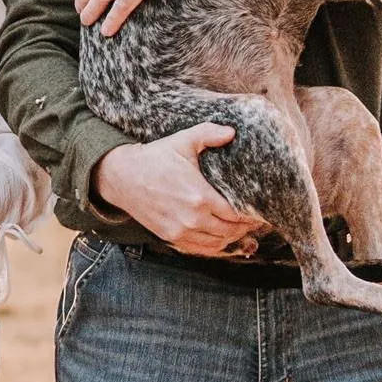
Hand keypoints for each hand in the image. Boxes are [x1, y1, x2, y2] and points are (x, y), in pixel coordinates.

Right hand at [93, 125, 266, 256]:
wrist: (122, 177)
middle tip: (253, 220)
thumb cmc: (154, 158)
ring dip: (231, 238)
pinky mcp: (171, 237)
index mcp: (200, 197)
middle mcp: (192, 219)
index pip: (235, 214)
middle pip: (230, 232)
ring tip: (239, 228)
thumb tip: (232, 132)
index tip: (259, 211)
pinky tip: (219, 237)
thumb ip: (209, 134)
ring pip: (217, 243)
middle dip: (244, 227)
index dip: (250, 215)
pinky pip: (200, 249)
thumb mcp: (182, 141)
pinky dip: (213, 245)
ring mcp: (180, 231)